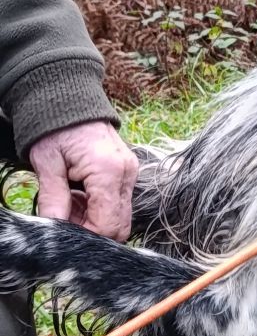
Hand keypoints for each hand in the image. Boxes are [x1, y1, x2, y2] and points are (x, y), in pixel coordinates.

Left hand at [29, 121, 138, 241]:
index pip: (107, 224)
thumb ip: (53, 197)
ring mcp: (130, 172)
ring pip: (121, 216)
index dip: (86, 236)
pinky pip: (119, 201)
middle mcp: (126, 173)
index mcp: (108, 171)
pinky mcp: (127, 171)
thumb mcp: (47, 162)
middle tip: (66, 217)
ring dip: (95, 219)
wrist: (69, 99)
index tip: (64, 230)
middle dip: (93, 230)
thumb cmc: (55, 128)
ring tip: (70, 203)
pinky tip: (79, 195)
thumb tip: (55, 227)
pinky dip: (100, 207)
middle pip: (120, 225)